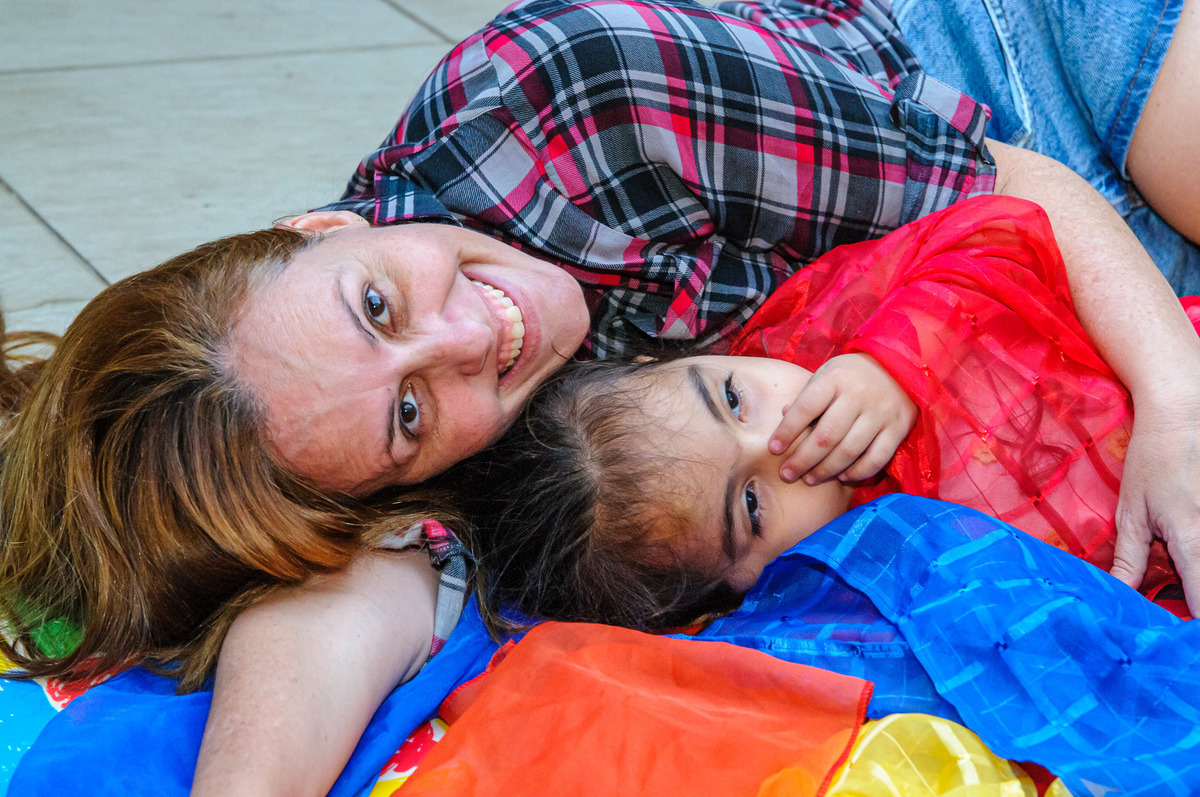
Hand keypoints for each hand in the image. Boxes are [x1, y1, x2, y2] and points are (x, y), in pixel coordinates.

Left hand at [769, 353, 915, 484]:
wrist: (898, 365)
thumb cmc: (850, 375)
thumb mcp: (825, 376)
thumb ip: (806, 397)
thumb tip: (783, 416)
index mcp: (834, 379)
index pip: (805, 408)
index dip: (787, 431)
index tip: (773, 449)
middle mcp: (858, 395)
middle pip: (826, 436)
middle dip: (802, 459)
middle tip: (787, 474)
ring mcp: (881, 412)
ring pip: (849, 450)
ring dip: (826, 470)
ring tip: (809, 479)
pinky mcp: (899, 428)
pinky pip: (876, 458)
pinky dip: (857, 472)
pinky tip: (841, 477)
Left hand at [1111, 391, 1199, 616]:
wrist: (1185, 414)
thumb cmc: (1154, 460)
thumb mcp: (1132, 511)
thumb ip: (1130, 559)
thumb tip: (1118, 595)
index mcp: (1195, 541)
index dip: (1192, 630)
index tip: (1178, 643)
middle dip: (1196, 608)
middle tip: (1179, 620)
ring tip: (1185, 588)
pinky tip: (1191, 568)